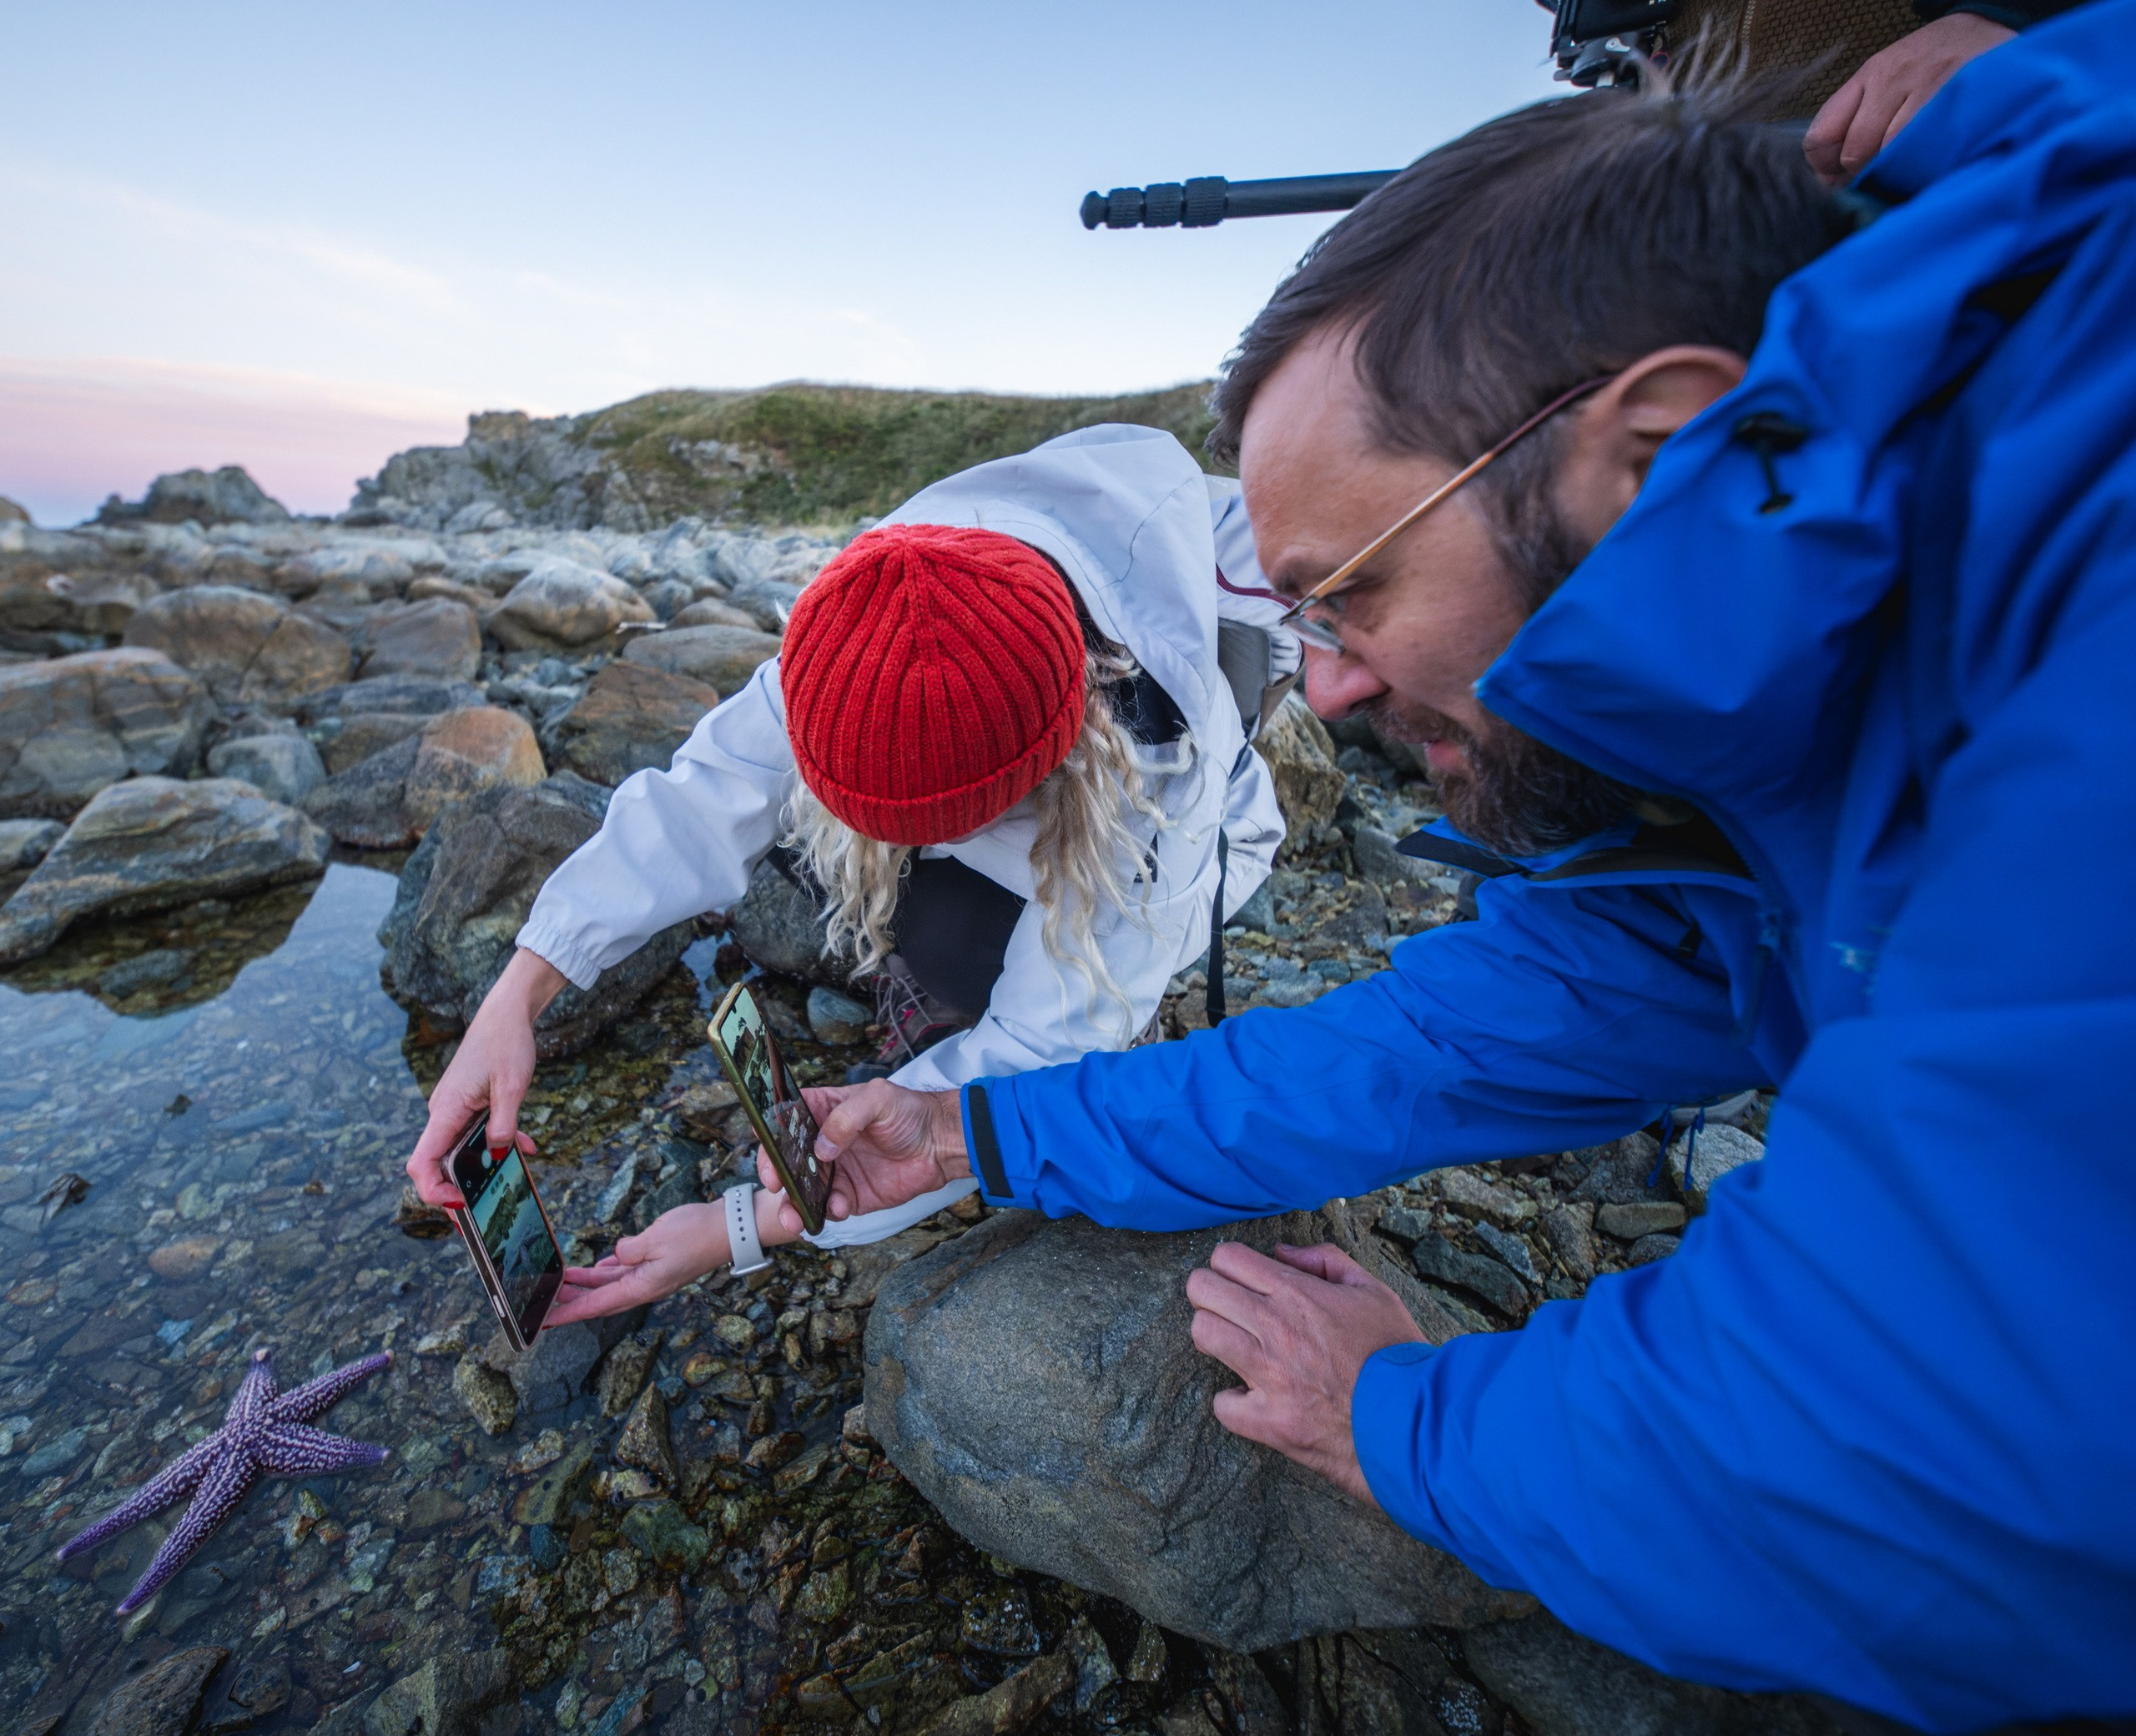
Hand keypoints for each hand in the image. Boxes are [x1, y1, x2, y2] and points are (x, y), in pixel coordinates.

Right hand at [405, 949, 565, 1207]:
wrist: (507, 1013)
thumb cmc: (506, 1043)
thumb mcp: (513, 1086)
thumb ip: (504, 1124)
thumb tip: (497, 1155)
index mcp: (445, 1111)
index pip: (421, 1162)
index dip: (433, 1191)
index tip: (460, 1204)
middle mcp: (443, 1114)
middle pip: (436, 1164)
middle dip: (456, 1192)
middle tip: (482, 1215)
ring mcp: (454, 1110)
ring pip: (458, 1151)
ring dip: (479, 1170)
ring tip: (506, 1187)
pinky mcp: (467, 1105)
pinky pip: (474, 1134)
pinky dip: (495, 1145)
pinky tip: (526, 1148)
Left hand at [546, 1203, 735, 1325]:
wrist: (730, 1227)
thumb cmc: (696, 1233)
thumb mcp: (656, 1238)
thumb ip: (628, 1250)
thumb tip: (616, 1255)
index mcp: (643, 1287)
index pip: (597, 1305)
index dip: (569, 1313)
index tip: (545, 1321)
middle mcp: (646, 1287)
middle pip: (601, 1298)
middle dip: (573, 1299)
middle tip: (545, 1298)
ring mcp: (653, 1275)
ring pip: (612, 1285)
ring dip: (587, 1283)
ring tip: (562, 1279)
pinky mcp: (659, 1263)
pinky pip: (626, 1272)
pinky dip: (607, 1271)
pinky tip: (598, 1266)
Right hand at [758, 1079, 968, 1236]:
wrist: (941, 1144)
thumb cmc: (911, 1112)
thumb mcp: (879, 1099)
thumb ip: (847, 1117)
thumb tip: (822, 1148)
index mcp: (823, 1112)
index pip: (784, 1121)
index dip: (771, 1136)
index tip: (769, 1150)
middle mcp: (822, 1143)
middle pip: (786, 1160)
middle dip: (776, 1175)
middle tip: (777, 1185)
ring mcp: (835, 1171)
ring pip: (802, 1190)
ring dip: (794, 1204)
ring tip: (794, 1216)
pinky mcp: (850, 1195)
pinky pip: (829, 1208)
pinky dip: (828, 1211)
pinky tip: (839, 1207)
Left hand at [1185, 1241, 1425, 1504]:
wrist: (1415, 1421)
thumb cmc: (1397, 1354)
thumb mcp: (1373, 1291)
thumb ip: (1325, 1261)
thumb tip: (1281, 1252)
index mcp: (1298, 1294)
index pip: (1227, 1257)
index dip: (1229, 1263)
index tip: (1239, 1277)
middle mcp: (1275, 1329)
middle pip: (1201, 1289)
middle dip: (1210, 1293)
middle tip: (1230, 1308)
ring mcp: (1268, 1375)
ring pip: (1202, 1334)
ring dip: (1214, 1337)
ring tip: (1237, 1347)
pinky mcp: (1268, 1421)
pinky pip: (1222, 1404)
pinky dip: (1234, 1402)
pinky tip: (1255, 1398)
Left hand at [1804, 13, 2013, 183]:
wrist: (1988, 28)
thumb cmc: (1932, 64)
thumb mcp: (1886, 80)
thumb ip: (1854, 122)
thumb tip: (1830, 180)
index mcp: (1867, 76)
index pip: (1820, 136)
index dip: (1825, 167)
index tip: (1839, 175)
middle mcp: (1891, 79)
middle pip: (1854, 152)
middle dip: (1863, 173)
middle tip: (1881, 173)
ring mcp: (1925, 87)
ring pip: (1887, 154)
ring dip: (1893, 172)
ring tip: (1907, 165)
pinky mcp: (1953, 99)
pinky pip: (1922, 150)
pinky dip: (1919, 165)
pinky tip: (1926, 160)